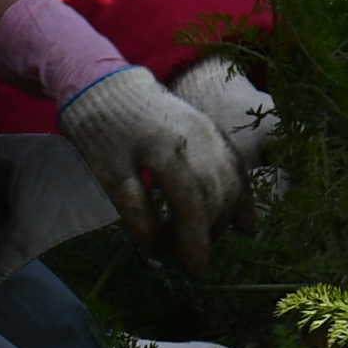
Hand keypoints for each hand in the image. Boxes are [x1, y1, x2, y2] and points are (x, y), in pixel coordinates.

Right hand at [53, 63, 255, 272]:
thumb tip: (247, 225)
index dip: (241, 211)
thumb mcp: (192, 133)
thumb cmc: (152, 119)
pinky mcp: (113, 168)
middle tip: (203, 250)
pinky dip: (153, 239)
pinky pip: (141, 214)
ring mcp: (148, 152)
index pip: (236, 177)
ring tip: (182, 258)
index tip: (243, 234)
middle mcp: (184, 139)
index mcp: (206, 130)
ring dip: (189, 242)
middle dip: (213, 233)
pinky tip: (153, 247)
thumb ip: (219, 170)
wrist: (101, 90)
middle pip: (215, 195)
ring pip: (186, 205)